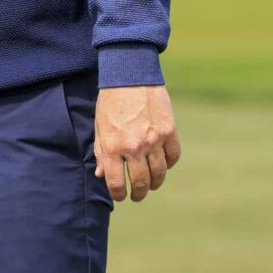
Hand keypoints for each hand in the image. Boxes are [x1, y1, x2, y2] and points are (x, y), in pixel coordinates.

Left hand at [94, 85, 181, 201]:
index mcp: (112, 147)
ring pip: (159, 173)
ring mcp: (154, 141)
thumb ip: (101, 152)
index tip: (121, 196)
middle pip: (141, 182)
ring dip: (155, 183)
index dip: (118, 194)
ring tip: (150, 184)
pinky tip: (163, 165)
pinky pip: (173, 157)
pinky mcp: (169, 132)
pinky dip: (169, 164)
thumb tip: (102, 175)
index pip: (116, 182)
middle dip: (138, 193)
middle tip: (137, 196)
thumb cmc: (110, 101)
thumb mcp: (99, 126)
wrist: (130, 76)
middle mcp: (134, 147)